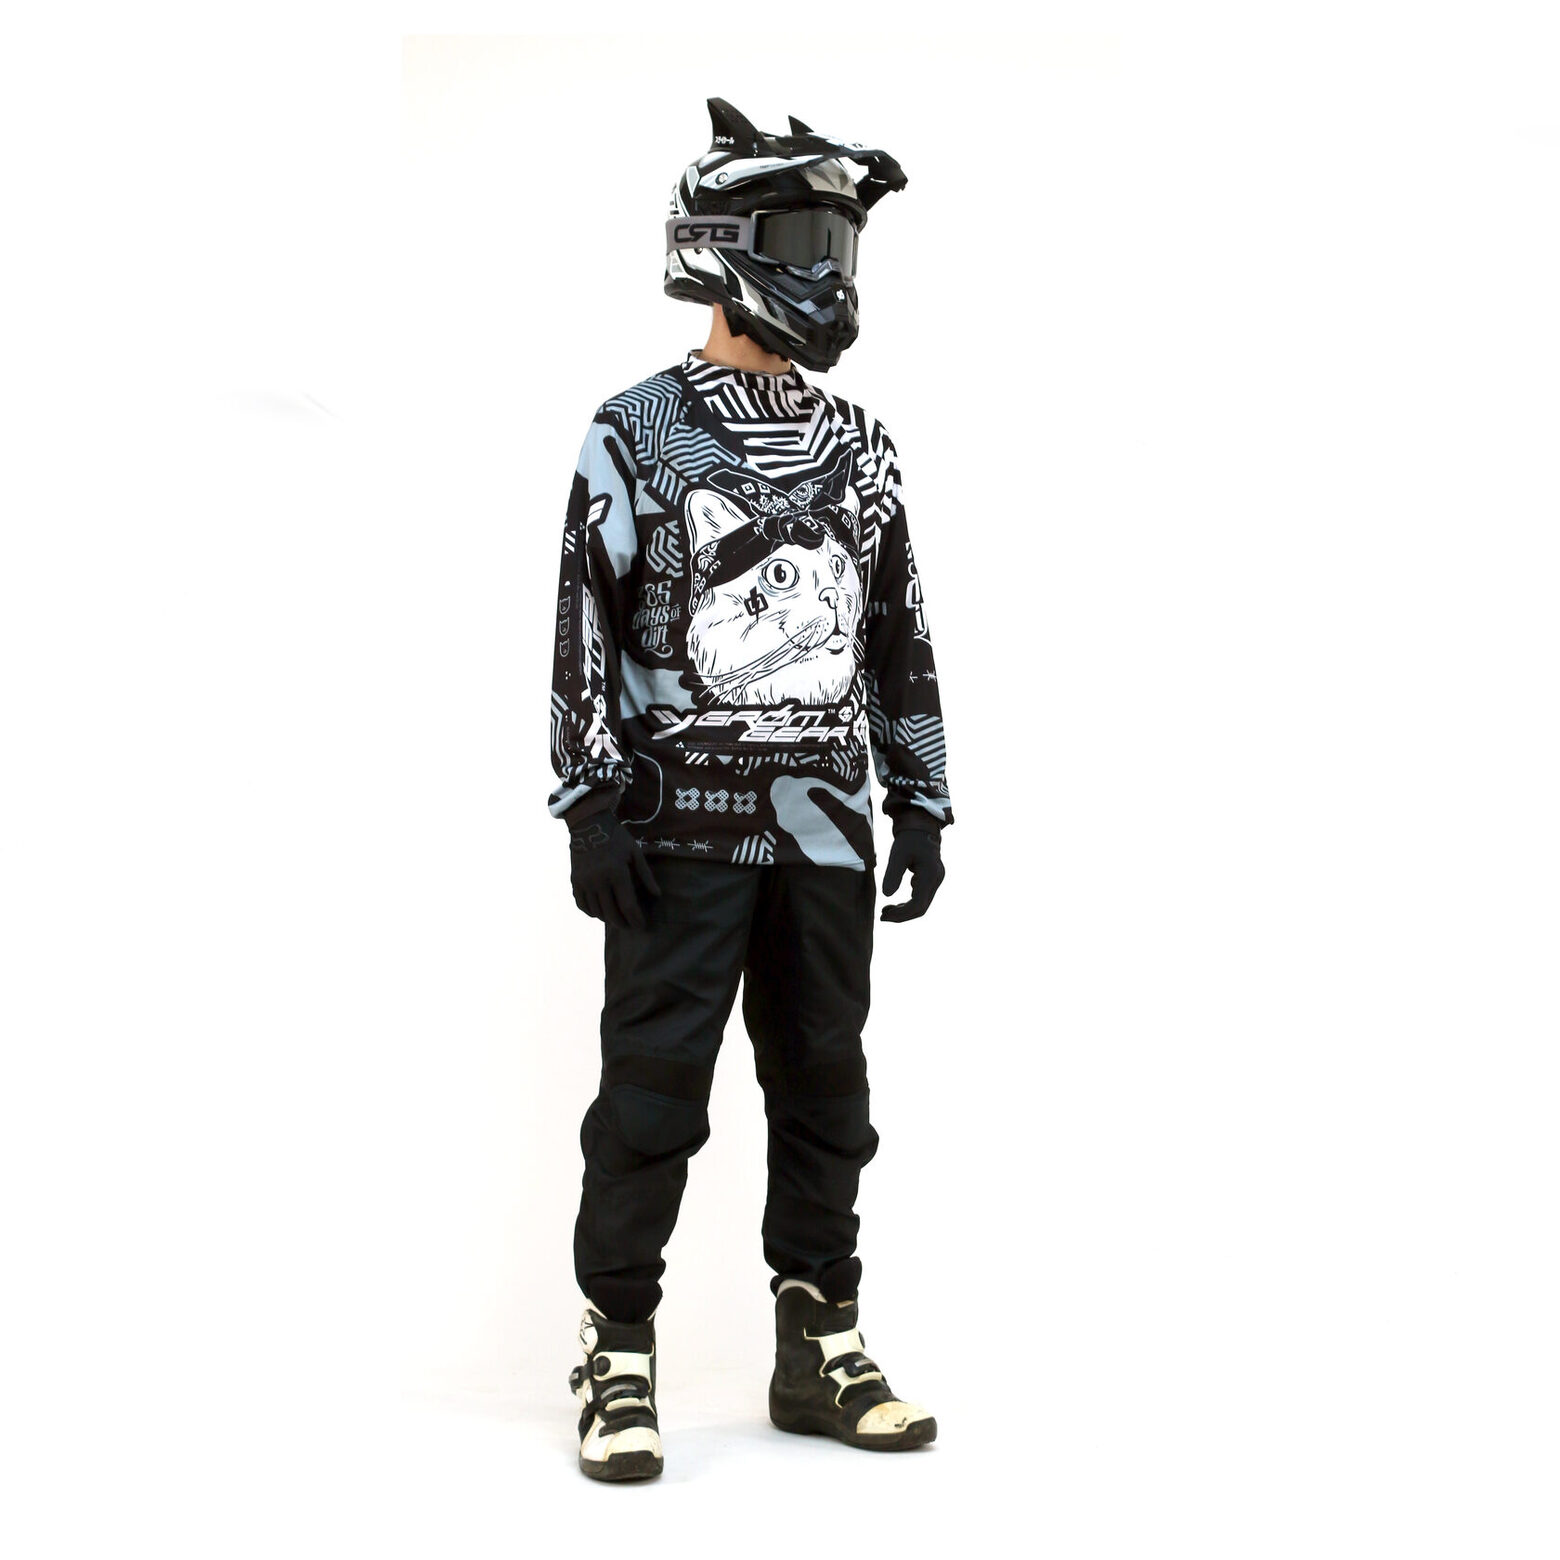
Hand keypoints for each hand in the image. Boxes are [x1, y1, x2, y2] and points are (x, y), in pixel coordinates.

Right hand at [568, 807, 660, 929]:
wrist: (588, 825)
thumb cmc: (616, 837)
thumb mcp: (635, 852)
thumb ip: (645, 875)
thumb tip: (657, 895)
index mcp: (616, 872)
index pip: (628, 904)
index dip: (636, 919)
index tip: (642, 926)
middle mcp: (598, 880)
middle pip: (611, 912)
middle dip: (623, 923)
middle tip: (631, 926)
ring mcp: (584, 882)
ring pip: (596, 911)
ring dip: (608, 919)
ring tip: (617, 920)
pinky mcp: (575, 881)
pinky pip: (582, 905)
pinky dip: (592, 912)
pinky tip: (600, 913)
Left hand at [879, 824, 944, 921]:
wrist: (920, 827)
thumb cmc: (908, 839)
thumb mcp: (897, 855)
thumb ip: (892, 875)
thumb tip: (887, 895)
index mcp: (930, 874)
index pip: (918, 903)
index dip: (901, 914)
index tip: (883, 915)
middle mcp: (937, 879)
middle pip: (921, 908)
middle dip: (902, 915)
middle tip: (882, 916)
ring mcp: (936, 880)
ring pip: (922, 904)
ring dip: (905, 911)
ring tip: (886, 911)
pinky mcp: (932, 879)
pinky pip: (922, 898)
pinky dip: (909, 904)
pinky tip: (895, 904)